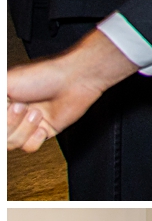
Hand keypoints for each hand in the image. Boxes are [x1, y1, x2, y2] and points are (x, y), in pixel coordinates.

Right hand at [8, 29, 138, 150]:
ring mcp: (26, 124)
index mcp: (2, 101)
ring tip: (36, 112)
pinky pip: (29, 147)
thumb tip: (0, 107)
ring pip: (12, 143)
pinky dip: (36, 137)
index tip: (8, 109)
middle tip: (22, 107)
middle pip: (1, 136)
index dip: (3, 120)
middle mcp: (11, 113)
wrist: (76, 79)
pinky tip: (43, 124)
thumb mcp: (6, 83)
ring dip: (25, 128)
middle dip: (10, 123)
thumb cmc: (44, 74)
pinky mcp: (42, 132)